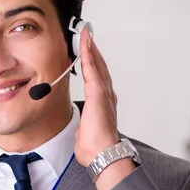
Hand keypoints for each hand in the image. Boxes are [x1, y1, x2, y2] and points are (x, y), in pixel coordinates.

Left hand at [74, 29, 119, 166]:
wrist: (103, 155)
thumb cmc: (96, 149)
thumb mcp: (86, 137)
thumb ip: (85, 130)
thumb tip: (82, 132)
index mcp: (102, 106)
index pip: (96, 81)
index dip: (93, 66)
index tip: (89, 55)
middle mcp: (106, 97)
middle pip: (99, 69)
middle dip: (94, 52)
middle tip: (88, 37)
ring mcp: (103, 93)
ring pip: (97, 65)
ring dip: (91, 49)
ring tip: (86, 34)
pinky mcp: (98, 93)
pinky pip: (91, 68)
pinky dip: (89, 54)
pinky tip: (85, 42)